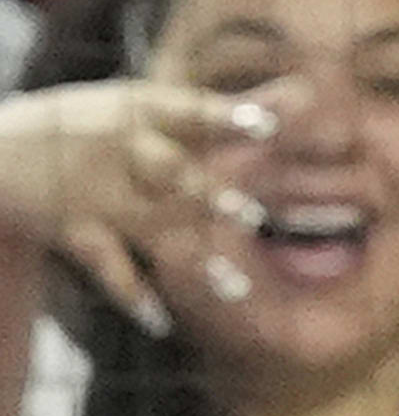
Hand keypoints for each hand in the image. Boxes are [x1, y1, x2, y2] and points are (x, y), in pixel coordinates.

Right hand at [0, 81, 270, 335]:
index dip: (226, 118)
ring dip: (194, 259)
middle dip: (207, 195)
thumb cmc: (92, 125)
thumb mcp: (143, 106)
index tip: (267, 125)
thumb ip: (221, 112)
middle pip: (171, 173)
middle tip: (251, 217)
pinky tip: (160, 322)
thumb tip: (305, 93)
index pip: (188, 113)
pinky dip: (132, 295)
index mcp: (140, 112)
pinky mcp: (75, 229)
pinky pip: (108, 267)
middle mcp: (121, 150)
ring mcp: (98, 192)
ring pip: (152, 228)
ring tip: (236, 290)